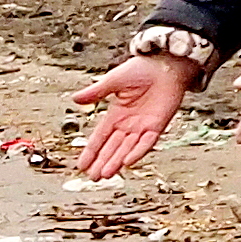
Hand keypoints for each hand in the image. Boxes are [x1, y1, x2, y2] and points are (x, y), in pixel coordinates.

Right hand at [68, 51, 198, 178]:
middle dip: (102, 162)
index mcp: (116, 114)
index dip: (91, 151)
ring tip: (105, 174)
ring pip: (127, 149)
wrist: (166, 64)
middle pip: (112, 147)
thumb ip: (95, 92)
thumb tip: (74, 99)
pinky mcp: (158, 126)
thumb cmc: (142, 69)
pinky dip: (137, 152)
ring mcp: (143, 127)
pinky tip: (127, 162)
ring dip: (116, 162)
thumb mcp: (113, 80)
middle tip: (92, 177)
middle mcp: (128, 124)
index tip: (81, 165)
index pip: (100, 137)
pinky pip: (146, 143)